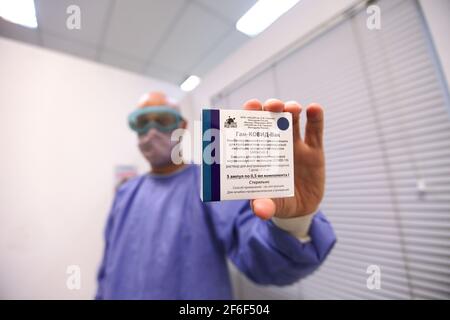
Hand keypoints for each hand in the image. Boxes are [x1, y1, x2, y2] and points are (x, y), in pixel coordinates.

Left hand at [243, 99, 324, 219]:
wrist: (300, 210)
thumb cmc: (277, 202)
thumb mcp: (270, 206)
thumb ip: (264, 206)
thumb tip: (260, 211)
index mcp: (259, 153)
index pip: (251, 128)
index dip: (249, 114)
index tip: (250, 106)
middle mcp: (275, 144)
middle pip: (271, 118)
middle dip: (271, 107)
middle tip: (272, 105)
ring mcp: (295, 145)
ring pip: (292, 120)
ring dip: (291, 109)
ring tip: (291, 108)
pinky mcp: (314, 151)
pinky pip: (315, 131)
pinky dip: (316, 117)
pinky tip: (315, 108)